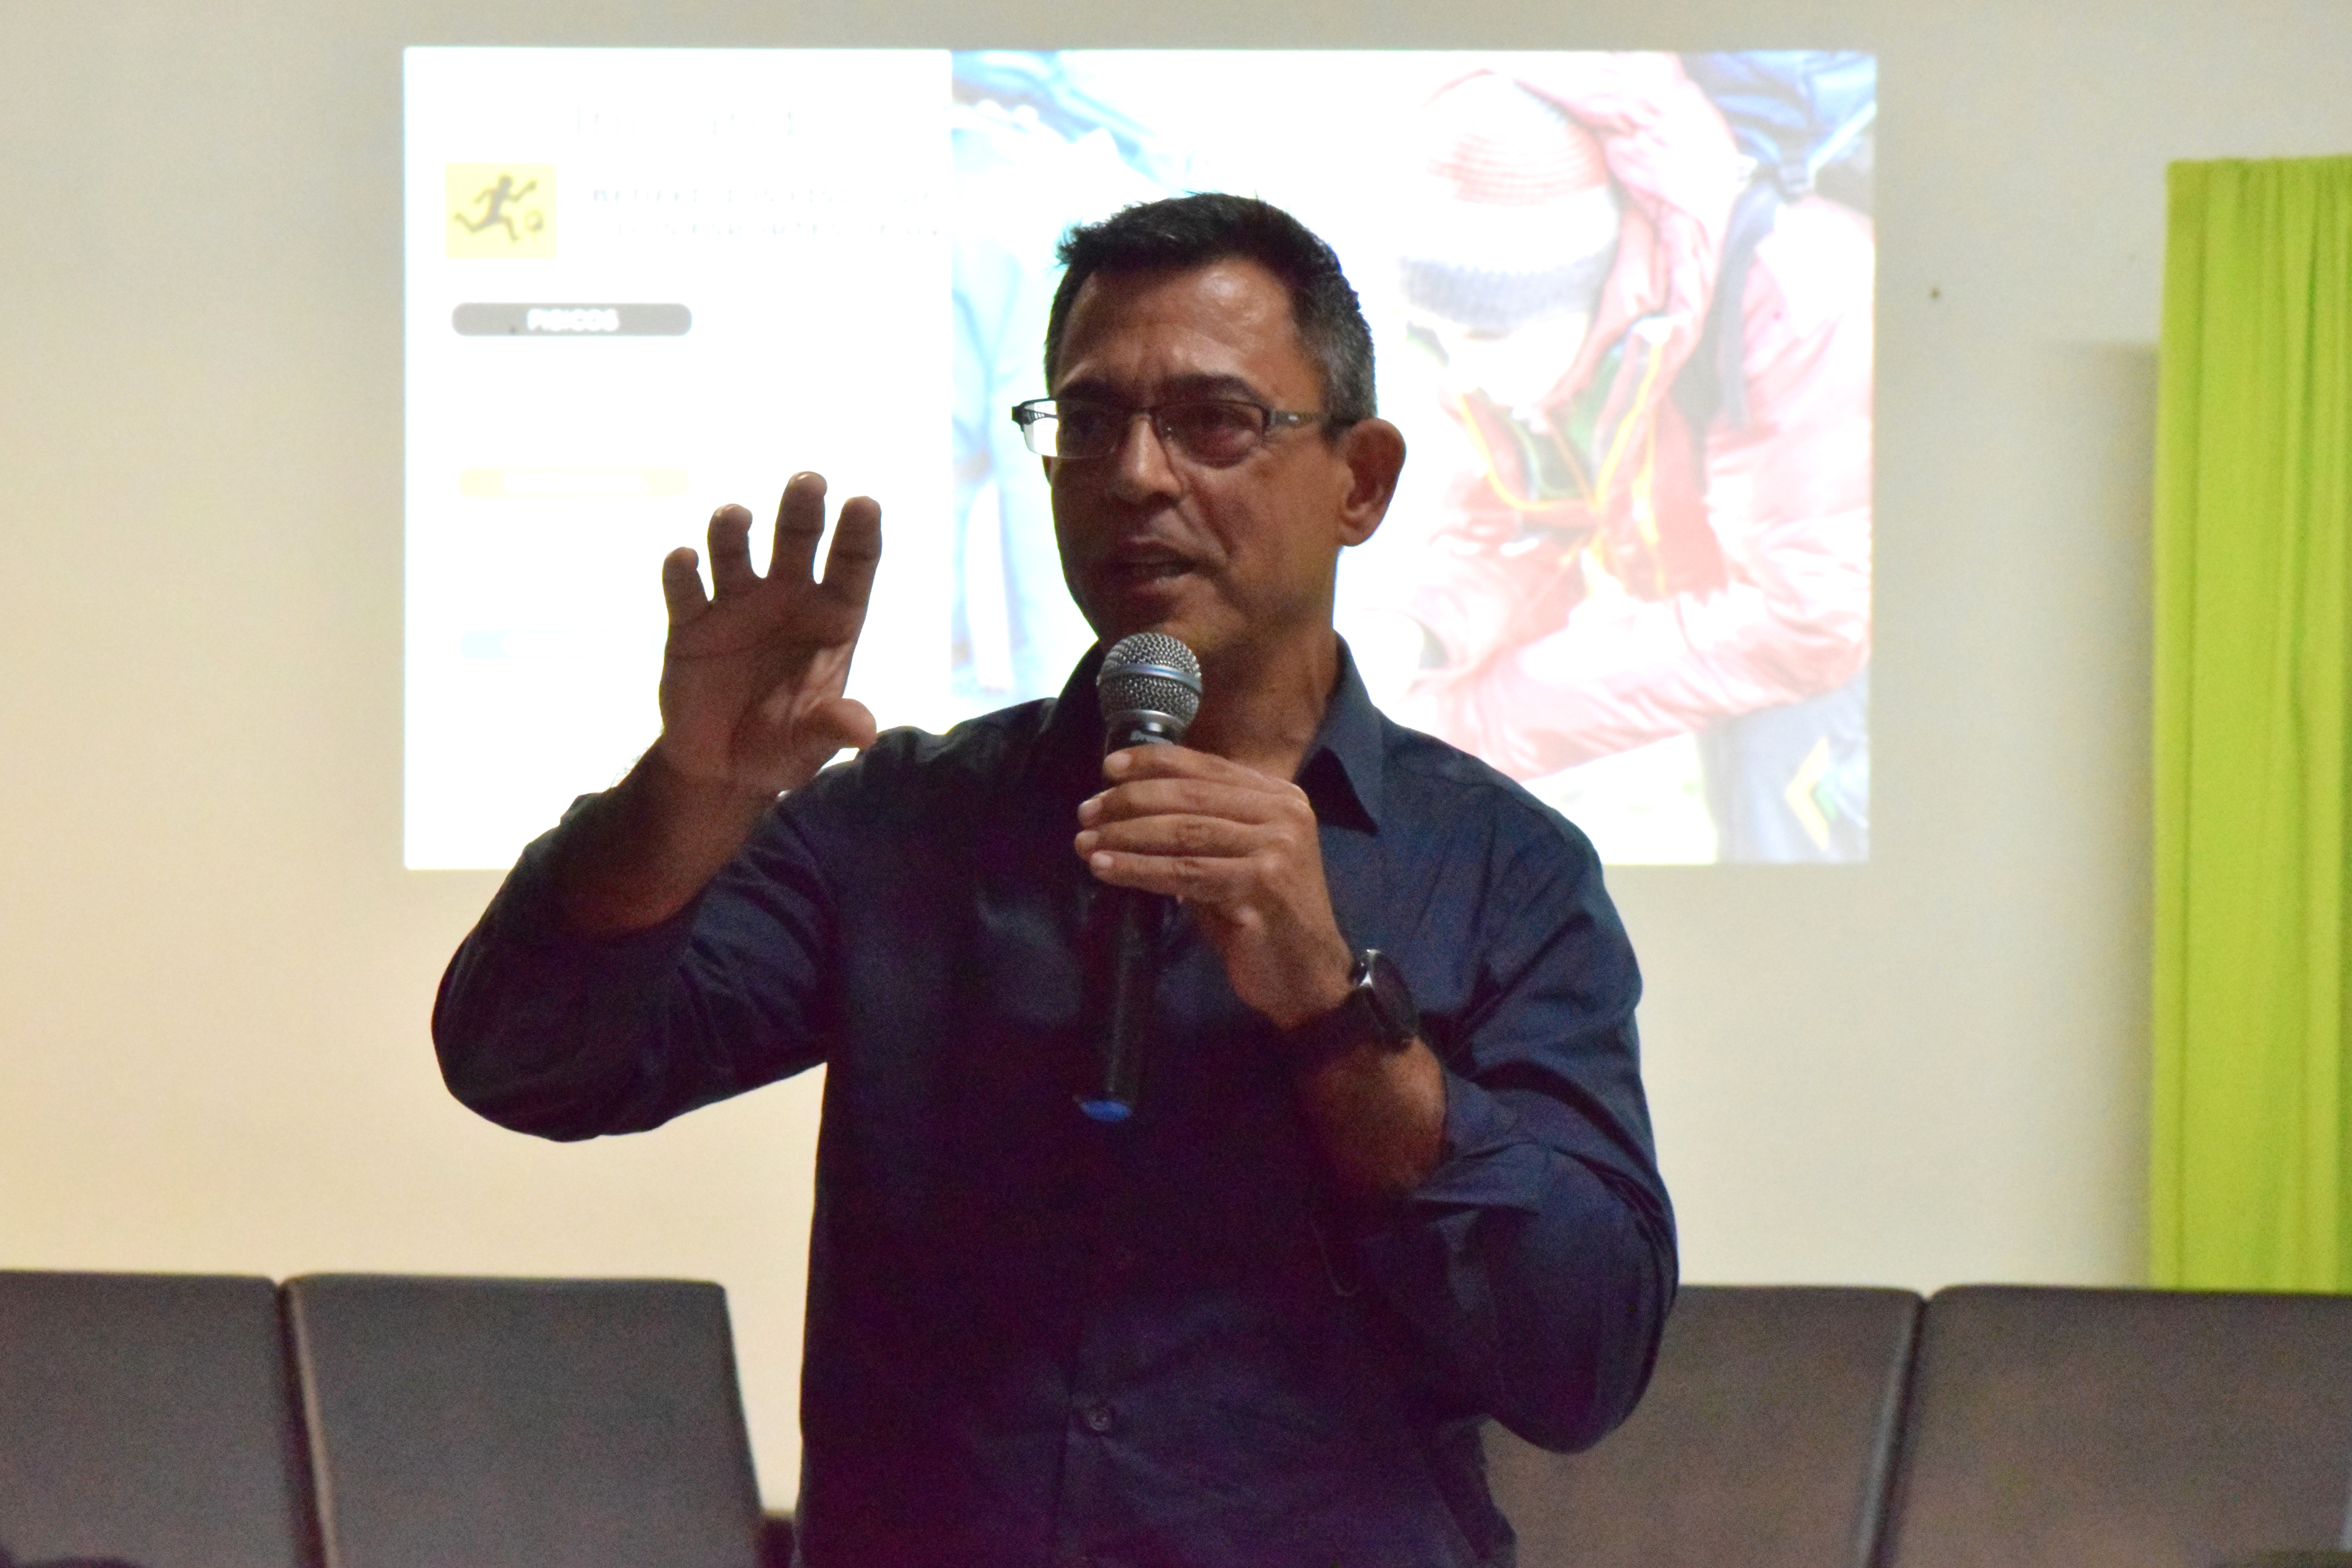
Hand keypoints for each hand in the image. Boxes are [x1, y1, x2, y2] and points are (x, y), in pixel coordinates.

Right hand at [655, 473, 881, 800]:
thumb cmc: (781, 747)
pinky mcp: (689, 624)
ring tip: (736, 516)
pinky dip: (682, 570)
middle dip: (801, 509)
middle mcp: (786, 600)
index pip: (853, 564)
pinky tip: (683, 559)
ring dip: (733, 530)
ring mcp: (736, 605)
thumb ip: (831, 729)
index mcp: (831, 620)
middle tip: (807, 480)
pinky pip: (685, 589)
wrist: (720, 767)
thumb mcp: (809, 746)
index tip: (865, 502)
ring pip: (735, 551)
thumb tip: (864, 729)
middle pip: (797, 540)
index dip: (859, 533)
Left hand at [1074, 745, 1353, 1030]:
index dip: (1154, 762)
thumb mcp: (1237, 858)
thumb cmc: (1263, 917)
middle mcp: (1283, 815)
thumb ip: (1202, 827)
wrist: (1308, 974)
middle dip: (1130, 801)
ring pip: (1183, 832)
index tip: (1109, 767)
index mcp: (1280, 797)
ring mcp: (1276, 850)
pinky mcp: (1260, 888)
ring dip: (1125, 836)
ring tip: (1085, 843)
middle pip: (1190, 796)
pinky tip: (1106, 869)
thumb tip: (1130, 809)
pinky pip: (1185, 874)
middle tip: (1086, 813)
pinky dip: (1139, 869)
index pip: (1207, 766)